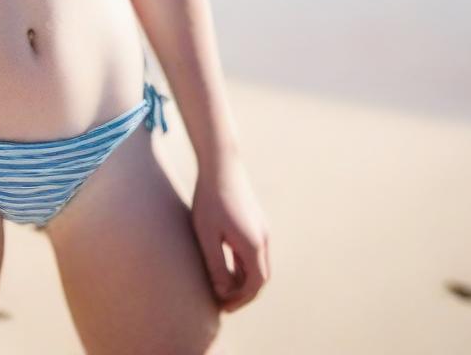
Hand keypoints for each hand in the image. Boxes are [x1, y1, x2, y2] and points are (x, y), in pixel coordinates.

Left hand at [191, 153, 270, 312]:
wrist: (221, 164)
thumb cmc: (210, 199)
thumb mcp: (207, 235)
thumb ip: (216, 265)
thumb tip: (223, 291)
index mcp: (253, 245)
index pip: (255, 285)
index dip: (240, 300)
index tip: (223, 307)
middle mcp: (263, 238)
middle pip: (261, 277)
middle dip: (244, 292)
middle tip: (224, 301)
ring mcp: (262, 227)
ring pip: (259, 263)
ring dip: (244, 278)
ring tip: (223, 285)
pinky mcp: (256, 219)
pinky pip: (255, 250)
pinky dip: (244, 263)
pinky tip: (227, 262)